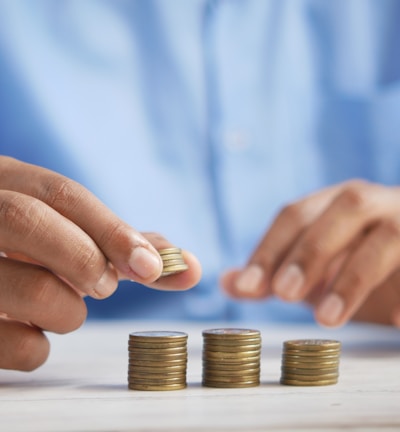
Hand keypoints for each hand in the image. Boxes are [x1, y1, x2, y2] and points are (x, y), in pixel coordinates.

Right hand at [0, 156, 200, 370]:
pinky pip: (13, 344)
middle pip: (29, 219)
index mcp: (7, 182)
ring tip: (64, 309)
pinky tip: (31, 330)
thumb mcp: (68, 234)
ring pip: (28, 288)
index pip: (63, 194)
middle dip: (85, 258)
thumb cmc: (32, 251)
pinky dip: (37, 347)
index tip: (151, 266)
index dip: (113, 231)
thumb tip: (190, 266)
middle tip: (104, 286)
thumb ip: (124, 245)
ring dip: (67, 311)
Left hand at [221, 180, 399, 327]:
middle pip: (345, 210)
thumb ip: (272, 272)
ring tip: (327, 319)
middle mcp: (375, 203)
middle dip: (312, 251)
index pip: (296, 215)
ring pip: (388, 238)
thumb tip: (227, 282)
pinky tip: (396, 323)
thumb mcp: (312, 267)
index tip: (248, 288)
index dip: (270, 248)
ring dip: (354, 277)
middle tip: (285, 294)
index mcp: (336, 202)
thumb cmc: (353, 258)